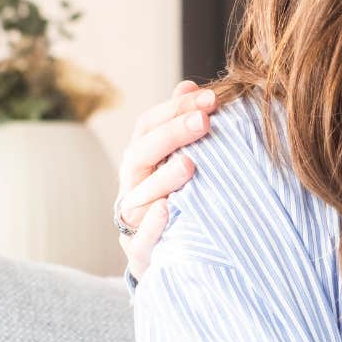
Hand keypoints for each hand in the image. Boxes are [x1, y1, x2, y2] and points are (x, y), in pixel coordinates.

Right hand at [116, 80, 217, 276]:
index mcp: (139, 160)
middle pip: (141, 154)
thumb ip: (181, 125)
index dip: (175, 109)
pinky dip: (153, 226)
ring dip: (163, 179)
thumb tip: (189, 85)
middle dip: (172, 135)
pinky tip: (168, 211)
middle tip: (204, 121)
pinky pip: (141, 241)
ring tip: (189, 164)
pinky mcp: (140, 255)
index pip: (148, 126)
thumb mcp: (176, 161)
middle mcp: (131, 186)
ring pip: (139, 197)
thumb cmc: (177, 198)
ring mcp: (132, 221)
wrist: (167, 256)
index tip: (211, 98)